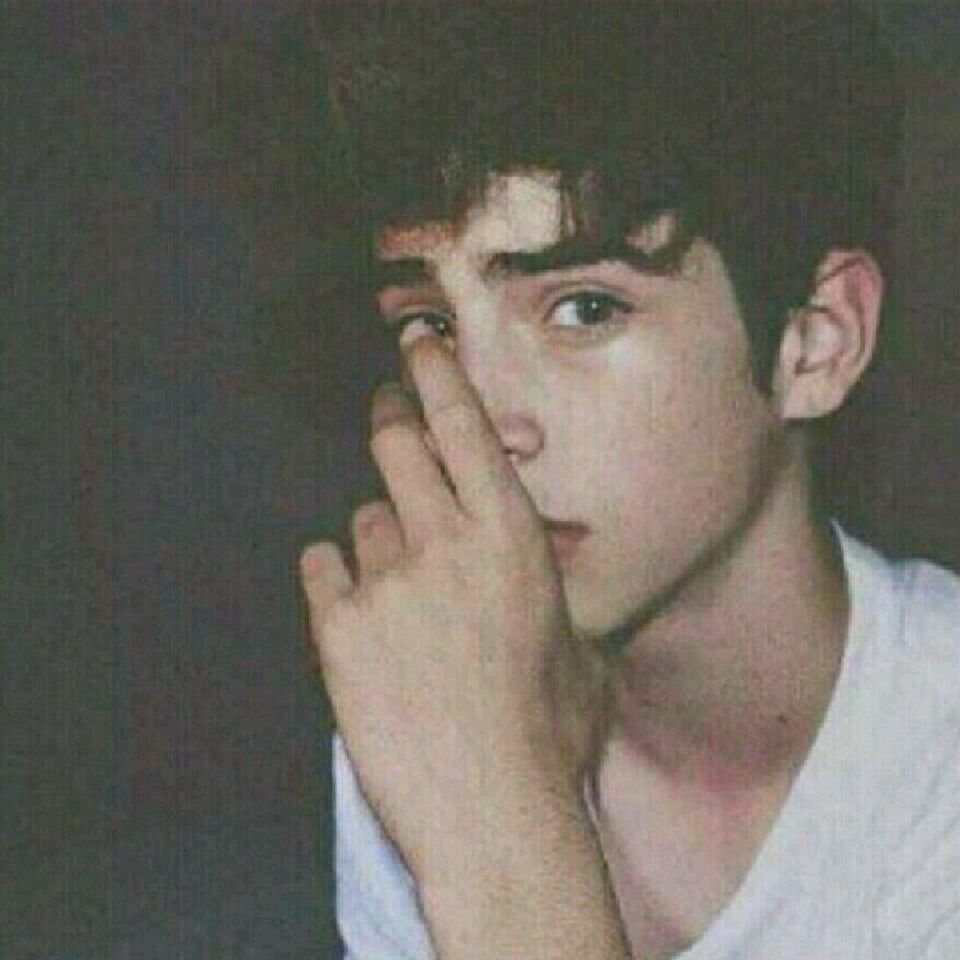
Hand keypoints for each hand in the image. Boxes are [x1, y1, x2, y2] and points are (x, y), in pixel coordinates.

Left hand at [300, 330, 608, 878]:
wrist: (492, 812)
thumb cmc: (548, 734)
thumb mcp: (575, 646)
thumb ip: (544, 589)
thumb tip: (536, 566)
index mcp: (510, 538)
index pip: (463, 425)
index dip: (435, 372)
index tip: (415, 341)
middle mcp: (445, 543)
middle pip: (395, 443)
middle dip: (388, 422)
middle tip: (387, 422)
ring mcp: (387, 581)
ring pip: (363, 517)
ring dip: (377, 538)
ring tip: (400, 593)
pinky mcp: (338, 627)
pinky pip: (321, 565)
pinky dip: (337, 577)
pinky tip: (359, 611)